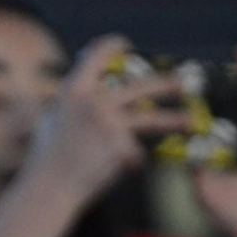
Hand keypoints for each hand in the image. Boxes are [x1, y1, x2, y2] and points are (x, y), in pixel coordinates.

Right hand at [22, 35, 193, 207]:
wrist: (48, 190)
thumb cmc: (44, 160)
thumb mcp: (48, 121)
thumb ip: (66, 104)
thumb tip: (75, 92)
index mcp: (74, 91)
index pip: (98, 55)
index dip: (113, 45)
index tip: (126, 46)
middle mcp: (96, 102)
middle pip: (140, 87)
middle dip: (165, 85)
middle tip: (183, 84)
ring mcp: (112, 125)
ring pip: (151, 120)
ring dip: (174, 120)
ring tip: (192, 122)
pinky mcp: (122, 149)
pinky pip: (135, 154)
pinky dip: (128, 165)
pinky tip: (112, 173)